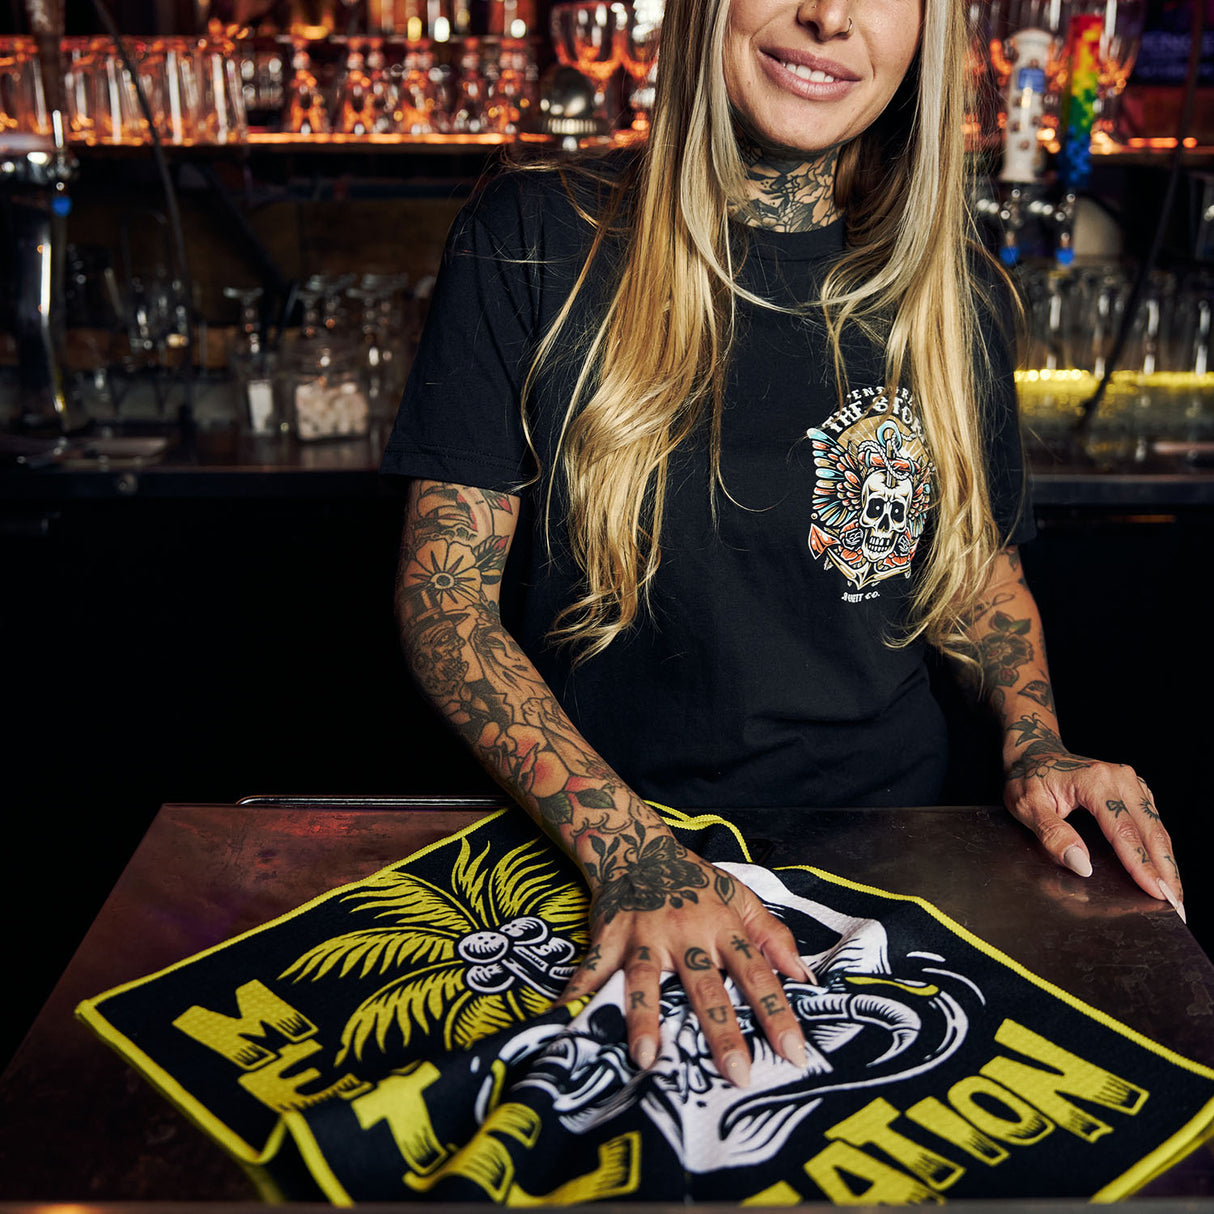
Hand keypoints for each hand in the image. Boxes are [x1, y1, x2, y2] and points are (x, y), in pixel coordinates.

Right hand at [556, 823, 813, 1086]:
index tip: (794, 1054)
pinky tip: (566, 1020)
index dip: (777, 1014)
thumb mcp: (740, 898)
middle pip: (705, 987)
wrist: (636, 848)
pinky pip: (592, 969)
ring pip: (645, 980)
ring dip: (644, 1018)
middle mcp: (685, 934)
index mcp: (722, 926)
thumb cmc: (694, 881)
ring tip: (647, 1058)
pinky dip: (577, 993)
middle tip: (737, 1074)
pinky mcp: (609, 937)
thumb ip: (773, 936)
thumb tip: (805, 976)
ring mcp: (643, 936)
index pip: (757, 974)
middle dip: (721, 1031)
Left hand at [1002, 714, 1182, 919]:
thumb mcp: (1026, 806)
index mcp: (1095, 781)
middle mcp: (1120, 778)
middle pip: (1150, 830)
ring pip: (1157, 826)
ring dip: (1167, 860)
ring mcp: (1130, 782)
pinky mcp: (1134, 790)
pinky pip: (1153, 821)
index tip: (1156, 891)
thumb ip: (1052, 834)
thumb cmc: (1028, 778)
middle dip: (1165, 869)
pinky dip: (1160, 846)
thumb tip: (1082, 865)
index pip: (1124, 830)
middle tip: (1176, 903)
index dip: (1141, 864)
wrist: (1034, 753)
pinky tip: (1163, 868)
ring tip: (1175, 892)